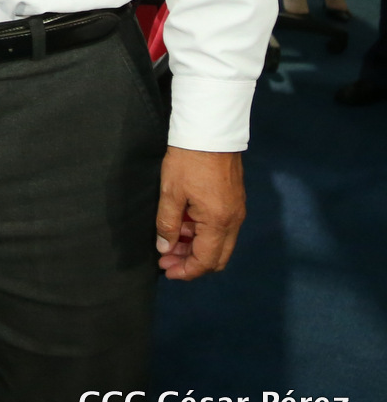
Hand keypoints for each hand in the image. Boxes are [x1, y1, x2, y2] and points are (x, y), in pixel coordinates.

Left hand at [155, 147, 244, 279]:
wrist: (210, 131)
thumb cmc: (187, 160)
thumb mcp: (171, 192)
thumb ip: (168, 224)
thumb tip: (165, 248)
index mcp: (219, 222)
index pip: (206, 261)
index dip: (187, 271)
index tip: (167, 271)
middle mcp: (234, 221)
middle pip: (217, 257)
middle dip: (191, 263)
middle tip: (166, 259)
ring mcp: (237, 211)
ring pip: (219, 243)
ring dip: (196, 247)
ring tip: (169, 243)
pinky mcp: (234, 201)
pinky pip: (221, 228)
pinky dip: (203, 233)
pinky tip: (183, 226)